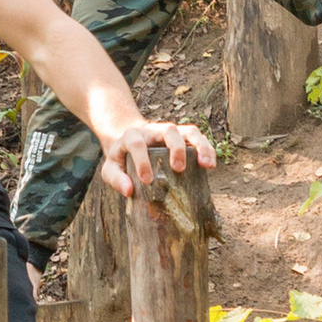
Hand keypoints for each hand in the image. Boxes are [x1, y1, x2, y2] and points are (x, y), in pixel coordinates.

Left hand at [100, 110, 218, 196]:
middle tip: (178, 169)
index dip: (142, 160)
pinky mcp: (182, 136)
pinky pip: (198, 137)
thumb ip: (116, 179)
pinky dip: (207, 148)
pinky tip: (211, 164)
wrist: (127, 139)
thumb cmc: (121, 157)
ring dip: (200, 146)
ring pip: (189, 131)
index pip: (137, 144)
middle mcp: (154, 130)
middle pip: (169, 131)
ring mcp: (171, 132)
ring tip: (207, 165)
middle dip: (176, 149)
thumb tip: (129, 191)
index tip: (147, 180)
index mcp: (132, 136)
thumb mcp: (111, 168)